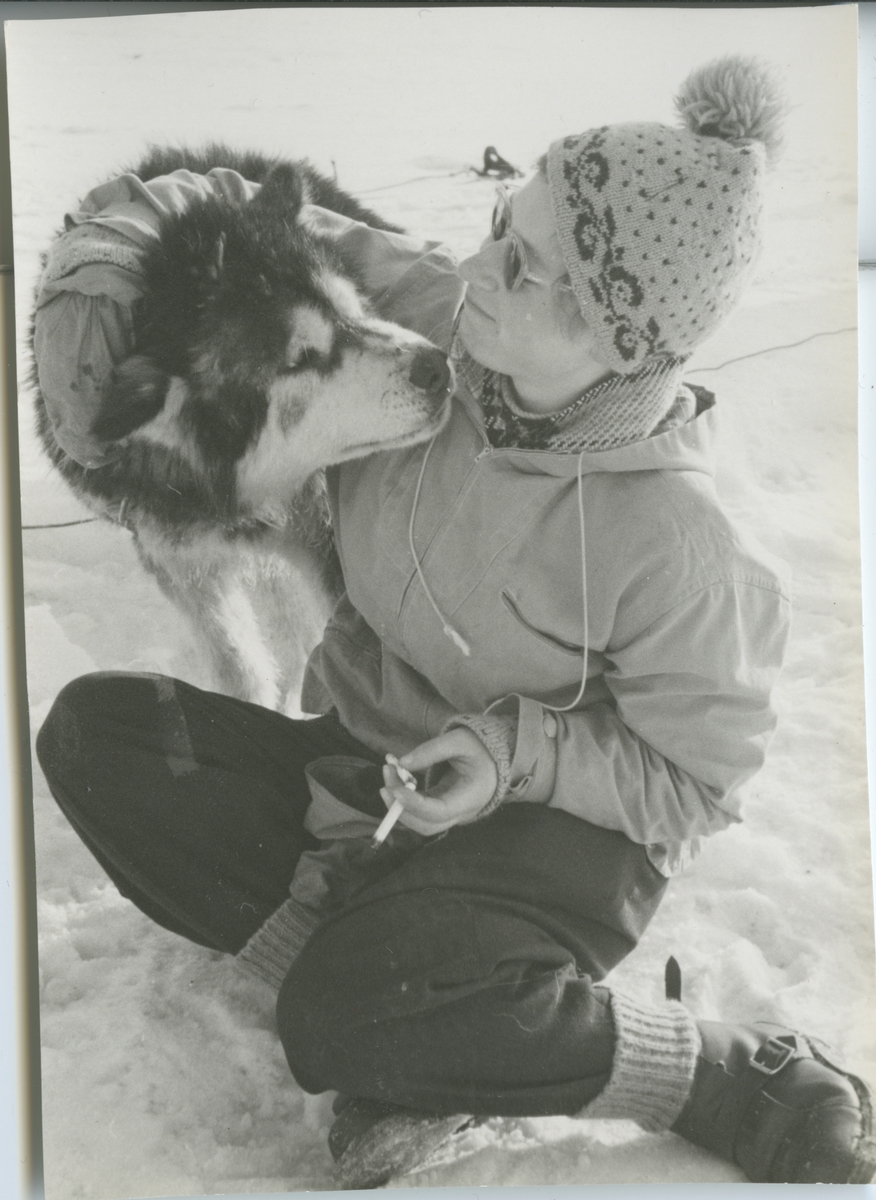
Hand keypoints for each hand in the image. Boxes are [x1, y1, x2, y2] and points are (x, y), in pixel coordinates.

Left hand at [380, 729, 497, 834]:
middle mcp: (461, 811)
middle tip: (385, 784)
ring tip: (388, 771)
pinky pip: (420, 809)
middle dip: (401, 809)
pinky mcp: (441, 805)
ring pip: (420, 819)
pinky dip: (404, 796)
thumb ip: (431, 751)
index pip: (439, 811)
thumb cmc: (481, 746)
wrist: (496, 755)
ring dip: (399, 803)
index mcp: (471, 797)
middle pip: (426, 825)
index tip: (395, 789)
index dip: (414, 805)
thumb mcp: (459, 740)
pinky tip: (396, 775)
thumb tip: (402, 763)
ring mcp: (451, 811)